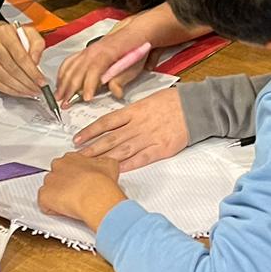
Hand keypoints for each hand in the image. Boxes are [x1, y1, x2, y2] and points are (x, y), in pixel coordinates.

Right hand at [0, 21, 44, 96]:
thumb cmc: (12, 34)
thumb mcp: (29, 32)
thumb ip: (37, 45)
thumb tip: (36, 62)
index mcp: (5, 32)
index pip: (20, 56)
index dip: (32, 72)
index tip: (41, 81)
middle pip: (12, 69)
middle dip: (27, 82)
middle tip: (38, 89)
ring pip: (3, 78)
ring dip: (19, 88)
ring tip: (30, 91)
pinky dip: (9, 90)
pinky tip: (18, 91)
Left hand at [38, 152, 124, 230]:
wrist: (96, 195)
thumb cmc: (102, 183)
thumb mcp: (109, 164)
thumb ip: (102, 163)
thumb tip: (105, 164)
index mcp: (72, 158)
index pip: (67, 164)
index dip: (73, 175)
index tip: (78, 182)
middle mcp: (58, 166)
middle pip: (55, 175)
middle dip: (63, 184)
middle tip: (74, 193)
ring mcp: (49, 181)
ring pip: (49, 189)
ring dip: (57, 196)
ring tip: (70, 203)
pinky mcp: (44, 196)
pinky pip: (44, 204)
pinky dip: (51, 209)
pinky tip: (63, 210)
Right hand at [56, 16, 146, 104]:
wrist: (133, 32)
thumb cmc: (135, 48)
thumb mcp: (134, 65)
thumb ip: (122, 79)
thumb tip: (116, 92)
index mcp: (107, 52)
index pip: (94, 70)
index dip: (88, 85)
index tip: (86, 98)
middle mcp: (94, 50)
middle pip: (78, 70)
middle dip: (70, 88)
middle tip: (66, 103)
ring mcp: (87, 50)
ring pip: (70, 67)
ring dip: (63, 83)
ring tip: (59, 96)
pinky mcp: (84, 52)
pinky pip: (69, 62)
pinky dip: (62, 73)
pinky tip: (60, 82)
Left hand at [74, 86, 188, 170]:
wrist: (195, 107)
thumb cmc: (173, 101)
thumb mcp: (148, 100)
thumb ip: (132, 111)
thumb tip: (117, 121)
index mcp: (134, 111)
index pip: (106, 122)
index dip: (90, 131)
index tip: (77, 138)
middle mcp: (138, 125)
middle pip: (110, 139)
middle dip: (91, 149)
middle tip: (75, 158)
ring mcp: (148, 138)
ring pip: (121, 150)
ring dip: (103, 159)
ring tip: (89, 167)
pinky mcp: (160, 149)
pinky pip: (140, 159)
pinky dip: (127, 165)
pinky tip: (114, 171)